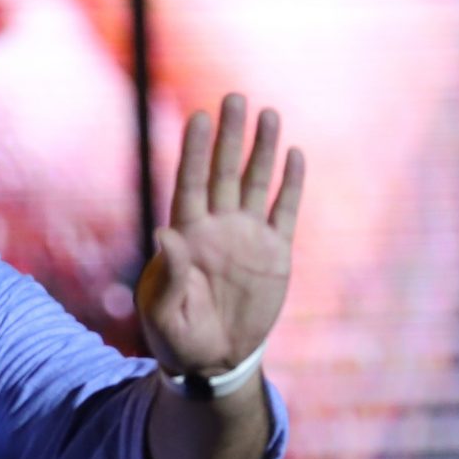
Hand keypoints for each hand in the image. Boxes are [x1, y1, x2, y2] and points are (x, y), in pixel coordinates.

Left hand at [136, 93, 303, 377]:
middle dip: (230, 136)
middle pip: (223, 172)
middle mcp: (217, 228)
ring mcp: (247, 237)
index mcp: (186, 237)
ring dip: (262, 150)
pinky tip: (295, 155)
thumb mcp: (164, 314)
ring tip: (269, 113)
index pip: (190, 183)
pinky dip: (290, 185)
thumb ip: (166, 276)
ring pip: (255, 183)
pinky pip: (284, 211)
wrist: (214, 361)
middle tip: (235, 97)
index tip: (198, 117)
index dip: (193, 151)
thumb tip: (163, 233)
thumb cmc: (178, 339)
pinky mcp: (274, 253)